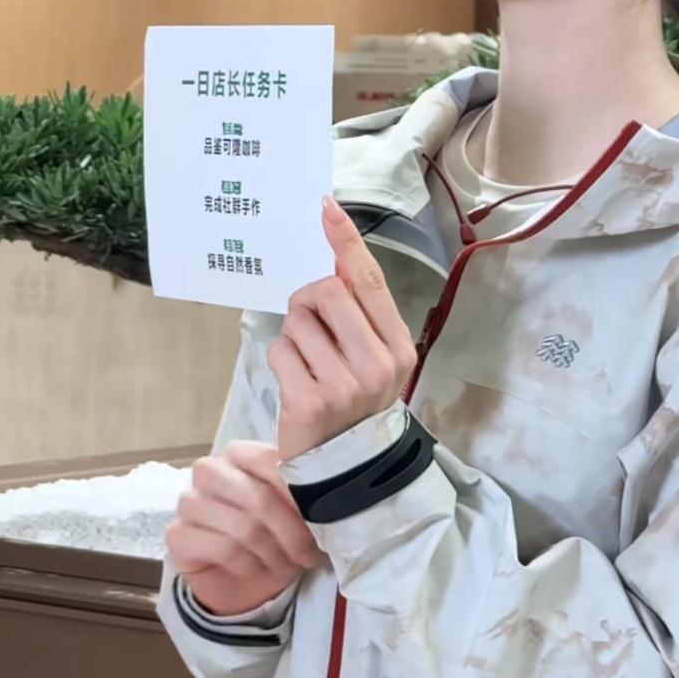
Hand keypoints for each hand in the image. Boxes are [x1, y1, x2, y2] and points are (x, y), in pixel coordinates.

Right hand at [166, 439, 323, 618]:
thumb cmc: (274, 537)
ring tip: (284, 563)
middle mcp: (209, 470)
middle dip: (290, 532)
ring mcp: (188, 501)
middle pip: (257, 497)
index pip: (271, 462)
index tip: (322, 520)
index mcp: (239, 454)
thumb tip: (327, 493)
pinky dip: (248, 564)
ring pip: (242, 527)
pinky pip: (223, 549)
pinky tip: (254, 568)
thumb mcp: (297, 512)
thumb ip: (305, 492)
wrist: (244, 580)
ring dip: (271, 552)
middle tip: (307, 554)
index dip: (299, 495)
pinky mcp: (176, 535)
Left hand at [268, 197, 416, 464]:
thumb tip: (334, 257)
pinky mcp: (309, 402)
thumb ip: (361, 314)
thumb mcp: (374, 359)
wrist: (350, 469)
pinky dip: (281, 360)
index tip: (326, 207)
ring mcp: (343, 386)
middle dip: (308, 300)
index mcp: (398, 347)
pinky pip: (280, 350)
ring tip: (307, 364)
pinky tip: (295, 382)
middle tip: (312, 328)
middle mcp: (377, 365)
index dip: (346, 241)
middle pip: (326, 291)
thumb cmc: (357, 405)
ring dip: (294, 336)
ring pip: (297, 321)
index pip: (369, 281)